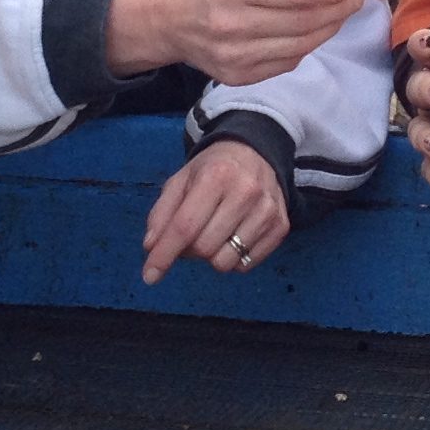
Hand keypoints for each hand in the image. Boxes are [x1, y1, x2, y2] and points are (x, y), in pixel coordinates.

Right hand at [110, 0, 363, 84]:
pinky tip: (311, 32)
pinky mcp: (239, 76)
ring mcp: (236, 55)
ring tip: (340, 13)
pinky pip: (287, 63)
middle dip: (337, 9)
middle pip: (303, 21)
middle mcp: (235, 23)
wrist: (167, 20)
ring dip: (328, 29)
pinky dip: (306, 46)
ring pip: (301, 46)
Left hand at [144, 138, 288, 283]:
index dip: (164, 254)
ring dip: (211, 256)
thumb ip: (162, 213)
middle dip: (190, 250)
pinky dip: (233, 259)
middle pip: (203, 249)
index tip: (149, 276)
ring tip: (214, 234)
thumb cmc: (212, 169)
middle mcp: (245, 193)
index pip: (185, 227)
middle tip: (193, 233)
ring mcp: (267, 211)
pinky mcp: (280, 226)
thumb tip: (151, 247)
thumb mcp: (181, 181)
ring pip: (225, 262)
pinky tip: (233, 236)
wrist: (256, 152)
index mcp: (215, 176)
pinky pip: (246, 265)